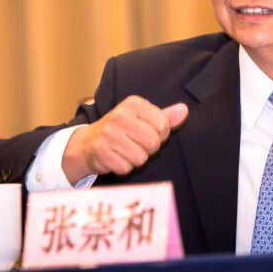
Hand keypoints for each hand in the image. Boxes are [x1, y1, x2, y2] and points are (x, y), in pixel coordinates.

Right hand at [62, 95, 187, 183]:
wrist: (88, 142)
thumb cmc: (122, 129)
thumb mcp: (144, 118)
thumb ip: (166, 116)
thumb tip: (184, 110)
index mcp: (134, 103)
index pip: (163, 125)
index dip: (160, 134)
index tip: (147, 131)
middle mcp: (120, 115)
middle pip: (153, 143)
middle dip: (149, 148)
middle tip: (136, 143)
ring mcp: (109, 134)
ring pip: (141, 158)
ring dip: (136, 158)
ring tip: (125, 150)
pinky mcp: (101, 151)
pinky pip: (126, 168)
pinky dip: (124, 166)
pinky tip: (116, 157)